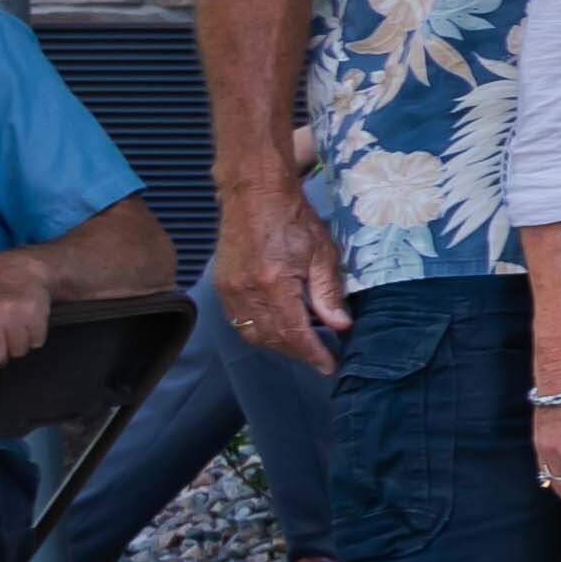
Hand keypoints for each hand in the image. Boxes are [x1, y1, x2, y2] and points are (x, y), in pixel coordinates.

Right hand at [214, 189, 343, 362]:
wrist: (255, 194)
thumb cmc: (293, 218)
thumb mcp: (322, 253)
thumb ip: (328, 292)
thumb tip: (339, 325)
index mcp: (273, 284)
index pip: (294, 332)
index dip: (312, 353)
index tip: (328, 366)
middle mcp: (245, 292)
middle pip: (271, 337)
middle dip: (296, 351)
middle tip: (319, 356)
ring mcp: (228, 290)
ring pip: (252, 333)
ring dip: (277, 344)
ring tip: (302, 344)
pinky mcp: (221, 285)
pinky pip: (239, 320)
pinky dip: (259, 329)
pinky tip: (278, 326)